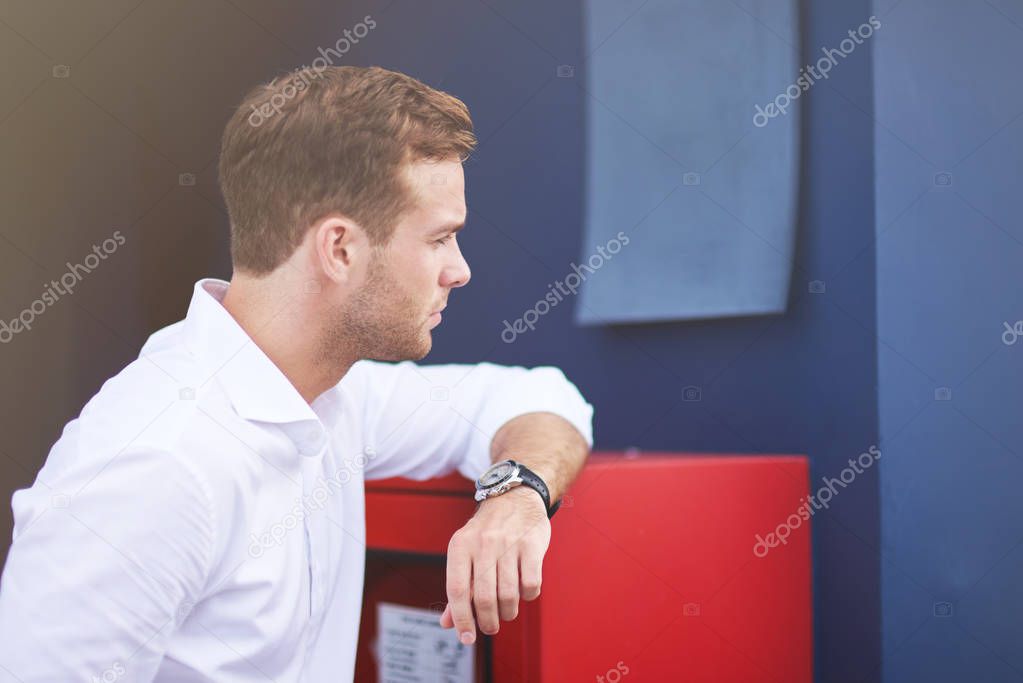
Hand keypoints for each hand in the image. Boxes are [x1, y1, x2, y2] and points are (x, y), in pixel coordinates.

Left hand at [439, 485, 549, 643]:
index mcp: (460, 546)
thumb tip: (447, 624)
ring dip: (508, 612)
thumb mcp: (465, 552)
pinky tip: (523, 592)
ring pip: (508, 595)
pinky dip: (528, 597)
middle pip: (483, 598)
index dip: (461, 619)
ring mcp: (508, 543)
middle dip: (488, 621)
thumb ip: (459, 587)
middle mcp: (482, 543)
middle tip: (491, 627)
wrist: (514, 497)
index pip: (457, 591)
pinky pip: (531, 584)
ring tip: (507, 612)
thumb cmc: (486, 533)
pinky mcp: (532, 544)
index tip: (467, 639)